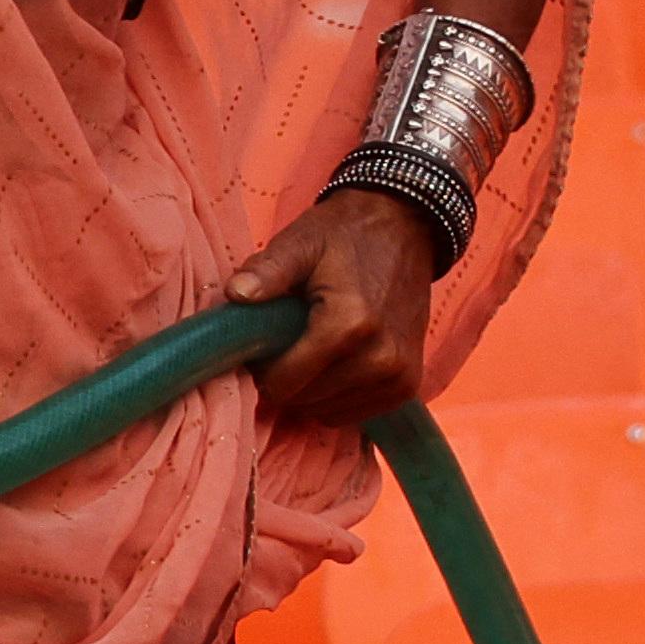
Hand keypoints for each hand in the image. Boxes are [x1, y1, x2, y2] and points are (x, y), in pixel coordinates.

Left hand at [218, 189, 446, 430]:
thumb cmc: (343, 236)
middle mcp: (381, 358)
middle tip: (286, 342)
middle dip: (285, 378)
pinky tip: (335, 362)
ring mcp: (400, 376)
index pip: (286, 382)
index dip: (262, 368)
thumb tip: (236, 294)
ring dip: (311, 388)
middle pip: (304, 400)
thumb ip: (267, 271)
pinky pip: (355, 413)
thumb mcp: (300, 243)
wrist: (403, 230)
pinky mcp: (408, 384)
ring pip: (327, 411)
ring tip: (313, 347)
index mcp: (350, 325)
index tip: (261, 343)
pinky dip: (336, 396)